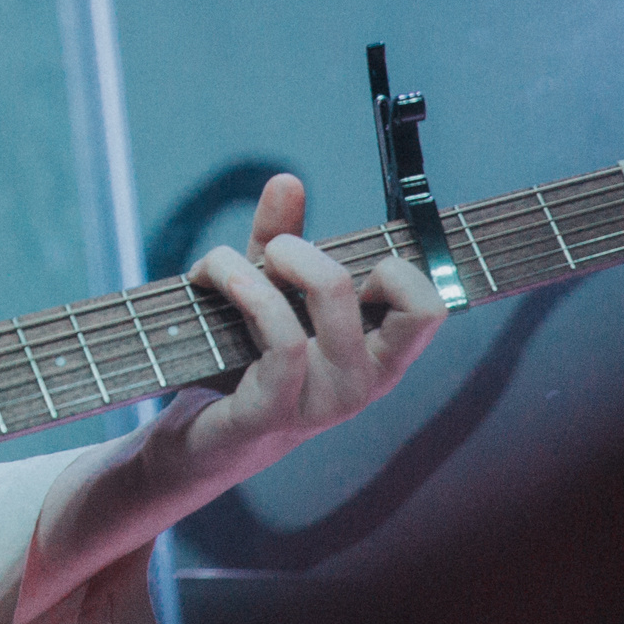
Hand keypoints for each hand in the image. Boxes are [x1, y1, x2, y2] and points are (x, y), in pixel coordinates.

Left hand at [19, 173, 446, 623]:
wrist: (193, 444)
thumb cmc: (240, 366)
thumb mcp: (264, 297)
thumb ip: (279, 240)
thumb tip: (287, 179)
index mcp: (375, 358)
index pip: (430, 307)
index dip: (395, 267)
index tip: (340, 261)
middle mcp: (361, 386)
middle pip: (376, 289)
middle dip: (310, 250)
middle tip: (267, 253)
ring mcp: (322, 406)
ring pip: (329, 299)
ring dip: (261, 261)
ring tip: (220, 264)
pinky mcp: (273, 416)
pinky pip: (282, 339)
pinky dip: (241, 286)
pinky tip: (204, 279)